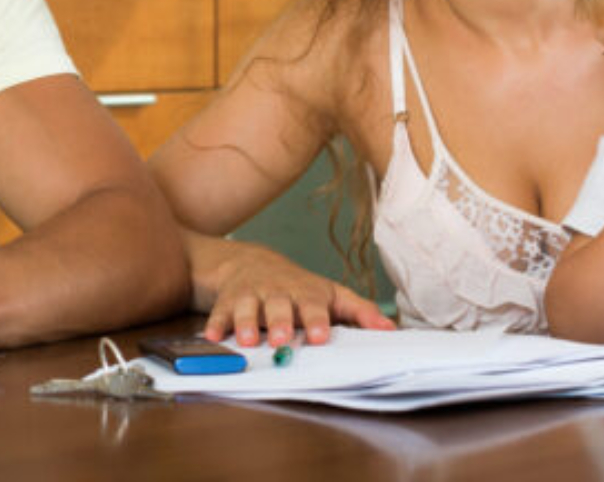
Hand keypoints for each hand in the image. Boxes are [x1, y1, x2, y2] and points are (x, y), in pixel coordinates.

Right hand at [196, 238, 393, 346]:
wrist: (252, 262)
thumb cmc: (299, 287)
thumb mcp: (332, 294)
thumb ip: (360, 312)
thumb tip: (390, 331)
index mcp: (306, 293)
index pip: (313, 305)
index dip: (316, 320)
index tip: (319, 336)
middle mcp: (278, 292)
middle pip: (278, 306)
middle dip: (279, 322)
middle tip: (282, 340)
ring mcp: (251, 295)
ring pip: (247, 307)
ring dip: (246, 323)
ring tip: (247, 340)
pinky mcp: (228, 301)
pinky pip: (219, 312)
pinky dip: (215, 324)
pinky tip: (213, 336)